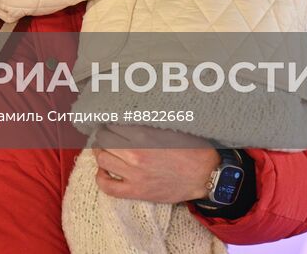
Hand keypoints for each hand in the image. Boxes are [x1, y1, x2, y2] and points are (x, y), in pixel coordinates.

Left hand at [92, 126, 218, 202]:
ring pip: (102, 160)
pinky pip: (108, 187)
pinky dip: (101, 178)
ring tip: (105, 149)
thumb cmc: (190, 149)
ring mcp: (134, 175)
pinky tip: (104, 171)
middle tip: (107, 134)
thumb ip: (147, 122)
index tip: (109, 122)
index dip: (109, 122)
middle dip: (103, 135)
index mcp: (143, 137)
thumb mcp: (169, 128)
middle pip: (104, 141)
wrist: (205, 175)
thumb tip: (128, 114)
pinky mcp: (137, 191)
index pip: (112, 125)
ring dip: (101, 152)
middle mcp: (135, 155)